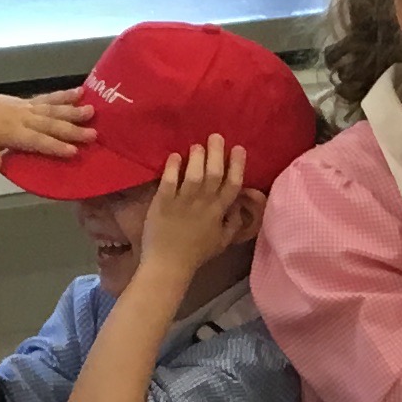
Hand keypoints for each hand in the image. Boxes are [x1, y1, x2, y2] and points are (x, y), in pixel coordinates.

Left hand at [0, 88, 91, 173]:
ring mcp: (23, 107)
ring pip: (51, 109)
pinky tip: (79, 92)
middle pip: (50, 124)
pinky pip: (47, 98)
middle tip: (94, 134)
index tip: (74, 152)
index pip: (36, 141)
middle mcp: (21, 117)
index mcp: (10, 132)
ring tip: (93, 110)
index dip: (54, 147)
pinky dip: (63, 96)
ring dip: (72, 110)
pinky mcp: (24, 102)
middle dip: (72, 130)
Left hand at [138, 138, 249, 274]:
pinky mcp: (163, 203)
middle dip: (217, 152)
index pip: (233, 184)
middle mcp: (203, 204)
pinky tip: (174, 156)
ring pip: (194, 174)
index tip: (239, 148)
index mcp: (219, 213)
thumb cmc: (195, 254)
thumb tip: (239, 207)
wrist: (168, 266)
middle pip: (214, 173)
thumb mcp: (222, 243)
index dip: (237, 165)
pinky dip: (172, 167)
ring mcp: (183, 203)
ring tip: (197, 145)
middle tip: (216, 136)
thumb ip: (233, 224)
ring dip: (196, 157)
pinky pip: (169, 181)